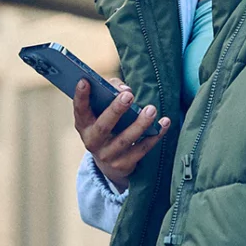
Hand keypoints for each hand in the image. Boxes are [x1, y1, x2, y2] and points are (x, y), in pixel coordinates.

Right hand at [74, 77, 170, 191]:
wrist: (110, 163)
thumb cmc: (109, 125)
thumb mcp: (103, 112)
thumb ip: (112, 92)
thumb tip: (126, 90)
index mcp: (84, 126)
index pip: (80, 110)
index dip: (81, 97)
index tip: (85, 81)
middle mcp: (92, 142)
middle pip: (103, 126)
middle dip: (116, 110)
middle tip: (129, 95)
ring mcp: (108, 155)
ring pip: (125, 139)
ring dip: (139, 124)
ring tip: (151, 109)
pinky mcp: (124, 164)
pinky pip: (142, 149)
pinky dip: (155, 136)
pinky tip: (165, 123)